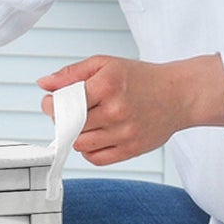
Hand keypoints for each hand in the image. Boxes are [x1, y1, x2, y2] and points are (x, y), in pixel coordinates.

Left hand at [37, 54, 223, 164]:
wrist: (179, 94)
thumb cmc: (140, 78)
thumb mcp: (105, 65)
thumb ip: (72, 73)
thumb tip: (44, 84)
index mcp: (107, 85)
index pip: (63, 103)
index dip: (51, 105)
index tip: (52, 102)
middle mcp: (116, 110)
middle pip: (69, 126)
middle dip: (63, 119)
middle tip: (71, 112)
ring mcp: (125, 132)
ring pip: (80, 144)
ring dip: (76, 135)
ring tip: (86, 123)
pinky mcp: (132, 149)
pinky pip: (96, 158)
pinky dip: (89, 150)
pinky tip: (96, 136)